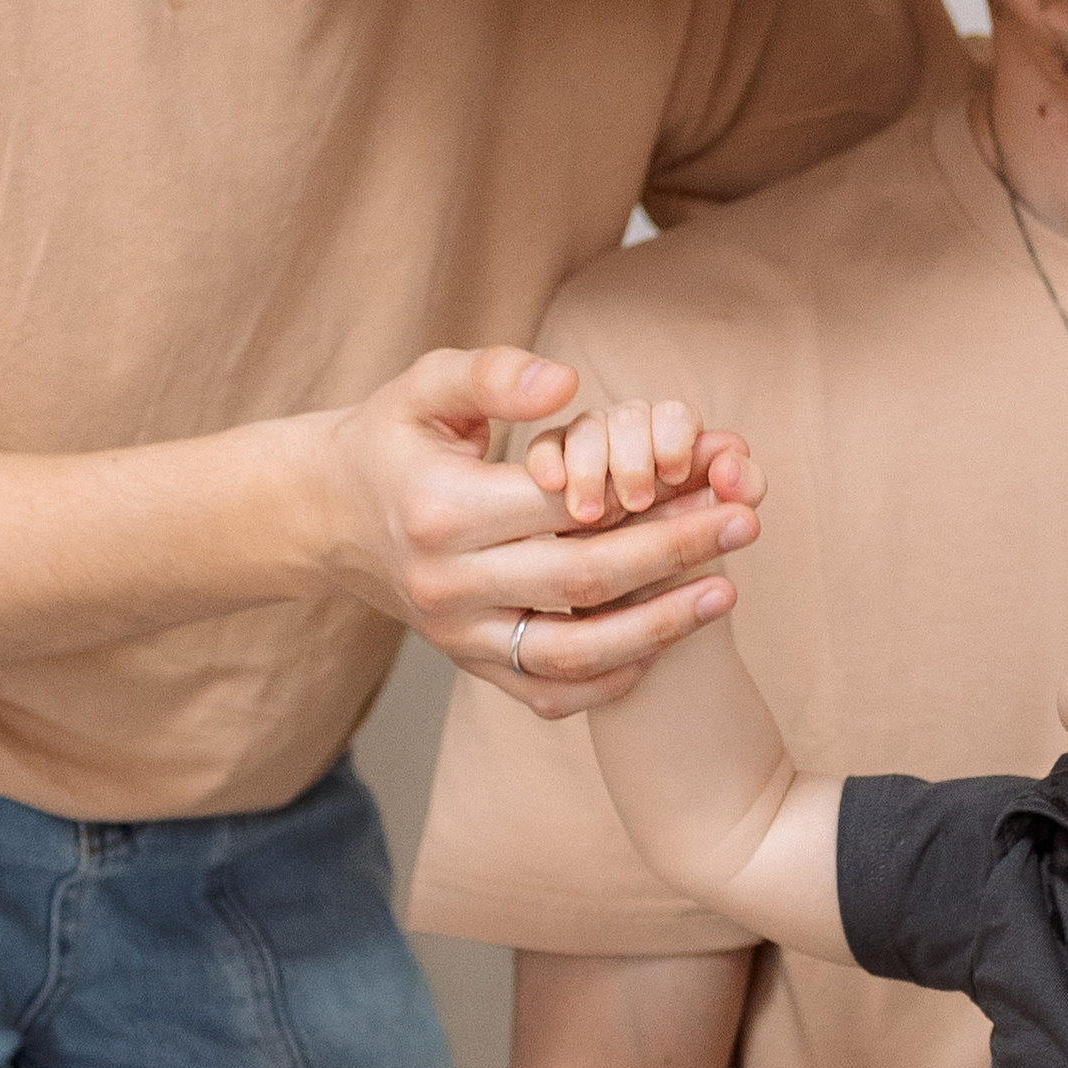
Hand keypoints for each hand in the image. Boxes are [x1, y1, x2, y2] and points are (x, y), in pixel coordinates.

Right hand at [314, 346, 756, 717]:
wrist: (323, 518)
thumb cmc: (391, 439)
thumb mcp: (424, 386)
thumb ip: (493, 375)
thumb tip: (566, 384)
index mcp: (442, 508)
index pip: (563, 506)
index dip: (644, 493)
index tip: (711, 475)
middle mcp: (448, 582)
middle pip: (581, 580)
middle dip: (673, 554)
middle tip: (743, 525)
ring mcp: (458, 634)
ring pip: (573, 652)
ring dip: (658, 627)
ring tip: (726, 594)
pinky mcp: (469, 664)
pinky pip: (548, 692)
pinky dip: (610, 681)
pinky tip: (664, 646)